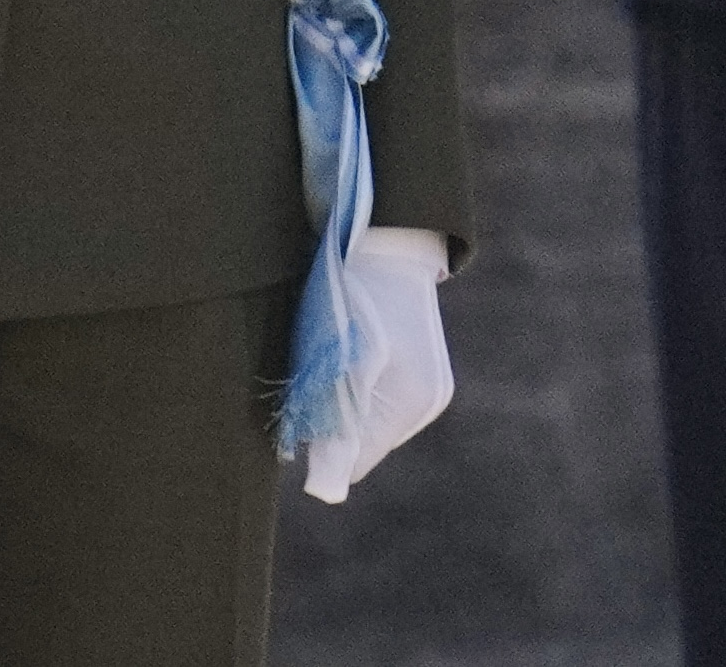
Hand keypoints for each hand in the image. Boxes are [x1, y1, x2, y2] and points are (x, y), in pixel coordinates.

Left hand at [300, 225, 454, 501]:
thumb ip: (337, 423)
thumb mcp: (342, 357)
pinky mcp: (421, 368)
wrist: (386, 236)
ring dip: (343, 401)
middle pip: (363, 441)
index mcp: (411, 402)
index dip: (321, 446)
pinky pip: (379, 396)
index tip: (297, 413)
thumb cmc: (356, 293)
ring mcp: (427, 384)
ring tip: (326, 356)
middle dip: (332, 421)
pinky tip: (345, 352)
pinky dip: (357, 385)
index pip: (356, 460)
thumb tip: (326, 490)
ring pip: (369, 418)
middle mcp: (426, 402)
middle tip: (308, 375)